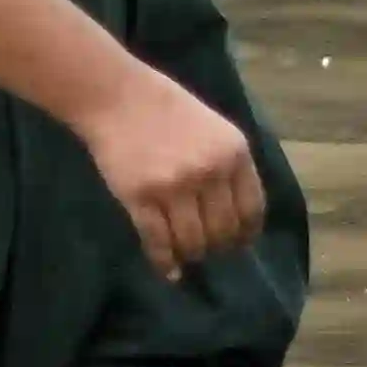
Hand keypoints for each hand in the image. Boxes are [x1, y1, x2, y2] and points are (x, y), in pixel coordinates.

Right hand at [68, 64, 267, 281]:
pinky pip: (157, 239)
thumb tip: (235, 213)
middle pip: (223, 229)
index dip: (246, 233)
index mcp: (234, 154)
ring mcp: (173, 186)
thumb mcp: (213, 129)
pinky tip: (167, 270)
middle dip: (217, 248)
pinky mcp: (139, 197)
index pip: (252, 208)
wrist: (114, 95)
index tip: (238, 244)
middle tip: (207, 252)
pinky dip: (164, 261)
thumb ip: (228, 165)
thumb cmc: (164, 109)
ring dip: (191, 255)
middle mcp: (210, 172)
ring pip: (192, 239)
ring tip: (186, 258)